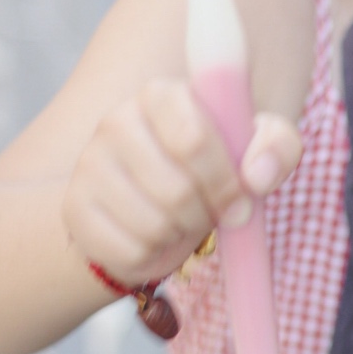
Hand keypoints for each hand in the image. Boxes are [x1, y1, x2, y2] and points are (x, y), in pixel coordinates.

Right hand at [63, 79, 301, 285]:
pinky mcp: (75, 210)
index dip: (224, 180)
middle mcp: (116, 121)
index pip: (193, 139)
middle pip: (177, 191)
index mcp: (162, 95)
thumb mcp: (259, 152)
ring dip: (181, 236)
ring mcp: (88, 165)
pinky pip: (130, 252)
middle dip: (207, 215)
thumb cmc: (215, 172)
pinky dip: (155, 257)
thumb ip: (278, 148)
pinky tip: (155, 238)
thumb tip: (258, 176)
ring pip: (152, 225)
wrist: (162, 207)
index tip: (240, 199)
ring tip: (182, 222)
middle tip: (212, 215)